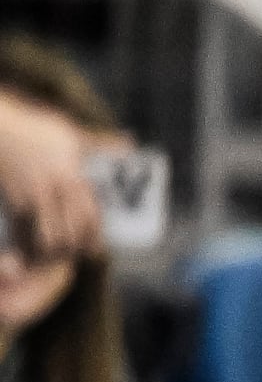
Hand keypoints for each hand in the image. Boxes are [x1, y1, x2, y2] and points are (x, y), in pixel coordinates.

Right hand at [0, 92, 97, 266]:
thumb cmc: (36, 130)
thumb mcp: (71, 134)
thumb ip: (101, 143)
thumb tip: (129, 142)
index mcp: (70, 176)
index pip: (89, 216)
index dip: (94, 236)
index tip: (96, 249)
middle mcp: (51, 189)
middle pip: (69, 233)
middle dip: (76, 247)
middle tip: (78, 252)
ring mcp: (29, 197)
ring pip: (47, 238)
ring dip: (54, 249)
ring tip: (58, 252)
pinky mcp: (11, 202)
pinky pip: (21, 233)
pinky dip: (28, 246)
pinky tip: (33, 249)